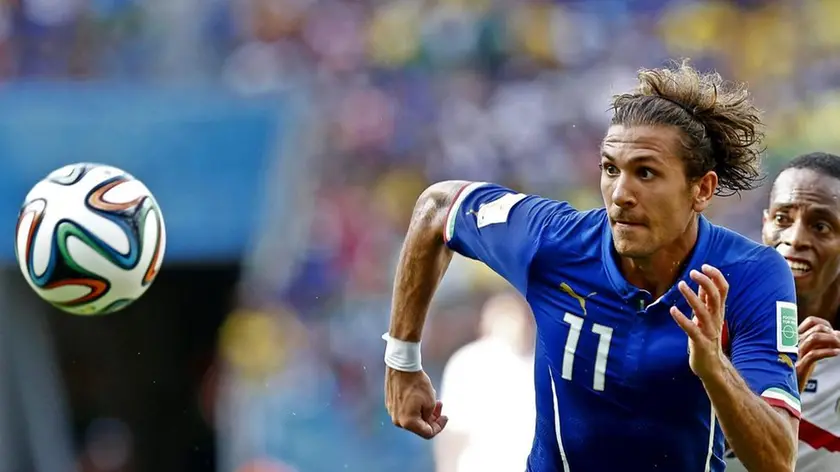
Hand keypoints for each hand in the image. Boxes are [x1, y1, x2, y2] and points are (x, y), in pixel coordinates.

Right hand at [385, 367, 447, 438]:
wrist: (401, 366)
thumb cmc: (417, 383)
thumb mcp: (431, 402)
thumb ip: (430, 417)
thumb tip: (427, 420)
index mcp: (408, 423)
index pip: (427, 433)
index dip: (439, 426)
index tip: (445, 416)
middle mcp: (398, 420)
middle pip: (419, 426)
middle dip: (432, 418)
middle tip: (440, 405)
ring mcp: (392, 412)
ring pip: (413, 418)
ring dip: (424, 411)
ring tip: (432, 397)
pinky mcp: (390, 404)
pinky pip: (405, 411)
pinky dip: (415, 407)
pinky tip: (420, 396)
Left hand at [670, 264, 728, 379]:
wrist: (712, 366)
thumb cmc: (707, 338)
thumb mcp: (708, 317)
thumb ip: (706, 301)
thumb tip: (704, 283)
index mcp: (718, 311)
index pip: (723, 290)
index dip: (716, 276)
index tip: (704, 266)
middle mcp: (716, 319)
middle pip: (715, 297)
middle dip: (706, 282)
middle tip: (693, 271)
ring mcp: (709, 331)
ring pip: (704, 311)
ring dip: (692, 297)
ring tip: (681, 284)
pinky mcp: (700, 343)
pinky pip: (692, 329)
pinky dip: (682, 319)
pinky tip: (673, 310)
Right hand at [796, 316, 839, 391]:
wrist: (783, 389)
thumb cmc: (796, 371)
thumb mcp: (807, 354)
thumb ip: (818, 344)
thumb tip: (837, 334)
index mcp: (795, 337)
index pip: (812, 321)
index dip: (825, 325)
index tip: (833, 334)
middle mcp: (794, 342)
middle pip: (817, 329)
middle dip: (832, 334)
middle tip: (839, 342)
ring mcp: (795, 353)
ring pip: (815, 338)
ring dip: (832, 341)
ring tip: (839, 347)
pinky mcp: (798, 365)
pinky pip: (814, 354)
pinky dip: (828, 352)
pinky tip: (836, 353)